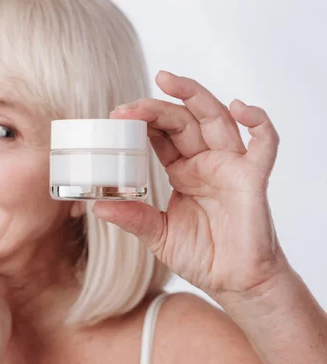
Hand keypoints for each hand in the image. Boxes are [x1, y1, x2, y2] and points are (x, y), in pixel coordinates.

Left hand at [94, 71, 289, 299]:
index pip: (161, 135)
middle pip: (183, 120)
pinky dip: (258, 121)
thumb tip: (98, 206)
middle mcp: (205, 162)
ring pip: (216, 119)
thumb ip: (133, 218)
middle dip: (157, 107)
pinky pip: (265, 143)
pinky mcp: (253, 178)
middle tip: (129, 104)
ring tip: (169, 80)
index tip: (116, 116)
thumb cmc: (202, 256)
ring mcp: (230, 167)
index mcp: (183, 171)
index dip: (142, 122)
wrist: (234, 283)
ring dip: (195, 96)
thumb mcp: (158, 235)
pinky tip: (240, 106)